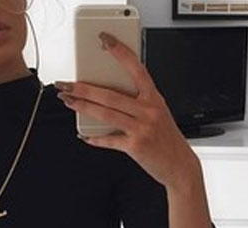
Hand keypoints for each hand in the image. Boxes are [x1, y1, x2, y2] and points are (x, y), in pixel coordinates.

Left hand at [54, 32, 199, 189]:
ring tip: (68, 101)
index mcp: (154, 99)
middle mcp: (149, 111)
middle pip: (111, 95)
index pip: (137, 69)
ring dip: (83, 106)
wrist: (181, 166)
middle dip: (84, 88)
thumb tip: (107, 97)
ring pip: (106, 113)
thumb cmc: (167, 139)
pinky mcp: (136, 146)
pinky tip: (85, 135)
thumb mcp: (158, 114)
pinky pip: (110, 139)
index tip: (105, 41)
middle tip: (67, 84)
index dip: (121, 53)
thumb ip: (138, 103)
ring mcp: (142, 128)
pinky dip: (95, 138)